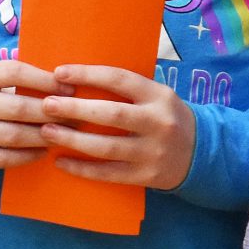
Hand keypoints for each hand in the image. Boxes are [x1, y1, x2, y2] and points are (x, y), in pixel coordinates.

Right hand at [0, 58, 62, 169]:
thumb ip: (18, 79)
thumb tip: (68, 85)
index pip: (14, 72)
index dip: (46, 80)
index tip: (71, 88)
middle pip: (18, 107)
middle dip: (53, 113)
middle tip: (77, 116)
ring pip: (13, 136)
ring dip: (45, 136)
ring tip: (67, 135)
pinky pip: (3, 158)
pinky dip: (28, 155)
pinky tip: (44, 150)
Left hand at [40, 64, 195, 189]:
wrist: (202, 153)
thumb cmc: (166, 118)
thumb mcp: (156, 97)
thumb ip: (126, 90)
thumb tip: (76, 80)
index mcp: (159, 96)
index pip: (120, 79)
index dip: (88, 74)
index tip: (59, 73)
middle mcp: (158, 122)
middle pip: (111, 114)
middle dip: (75, 108)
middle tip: (46, 104)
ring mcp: (153, 151)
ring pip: (107, 146)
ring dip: (73, 140)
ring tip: (47, 132)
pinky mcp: (146, 175)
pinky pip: (109, 173)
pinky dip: (82, 169)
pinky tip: (61, 161)